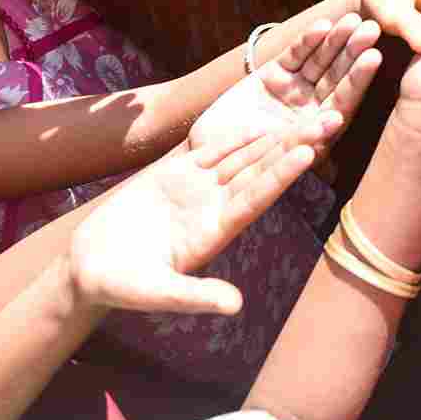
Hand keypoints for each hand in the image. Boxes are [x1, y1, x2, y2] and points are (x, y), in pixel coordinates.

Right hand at [71, 16, 381, 315]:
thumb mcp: (155, 293)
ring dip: (273, 137)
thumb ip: (195, 296)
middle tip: (329, 121)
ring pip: (242, 157)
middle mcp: (215, 208)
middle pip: (261, 172)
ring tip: (307, 113)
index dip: (282, 176)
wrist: (91, 267)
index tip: (309, 154)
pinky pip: (210, 151)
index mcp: (215, 232)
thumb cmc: (120, 285)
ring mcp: (198, 190)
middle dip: (294, 146)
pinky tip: (260, 120)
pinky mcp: (175, 175)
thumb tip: (235, 307)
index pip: (256, 198)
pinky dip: (233, 135)